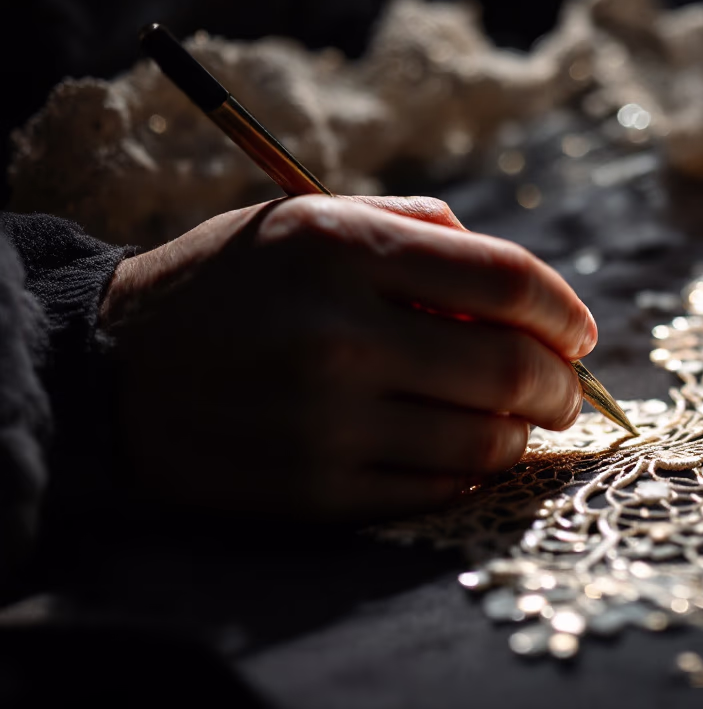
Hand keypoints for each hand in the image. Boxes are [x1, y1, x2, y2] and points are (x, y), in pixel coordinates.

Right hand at [100, 195, 595, 520]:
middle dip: (563, 386)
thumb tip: (522, 286)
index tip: (580, 332)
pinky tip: (466, 454)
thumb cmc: (234, 285)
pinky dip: (470, 473)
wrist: (115, 371)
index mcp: (344, 247)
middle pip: (511, 368)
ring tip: (519, 423)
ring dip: (522, 435)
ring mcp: (324, 419)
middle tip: (566, 391)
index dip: (565, 309)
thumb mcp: (312, 219)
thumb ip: (421, 230)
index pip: (506, 280)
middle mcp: (338, 333)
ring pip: (483, 440)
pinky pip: (434, 489)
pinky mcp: (311, 489)